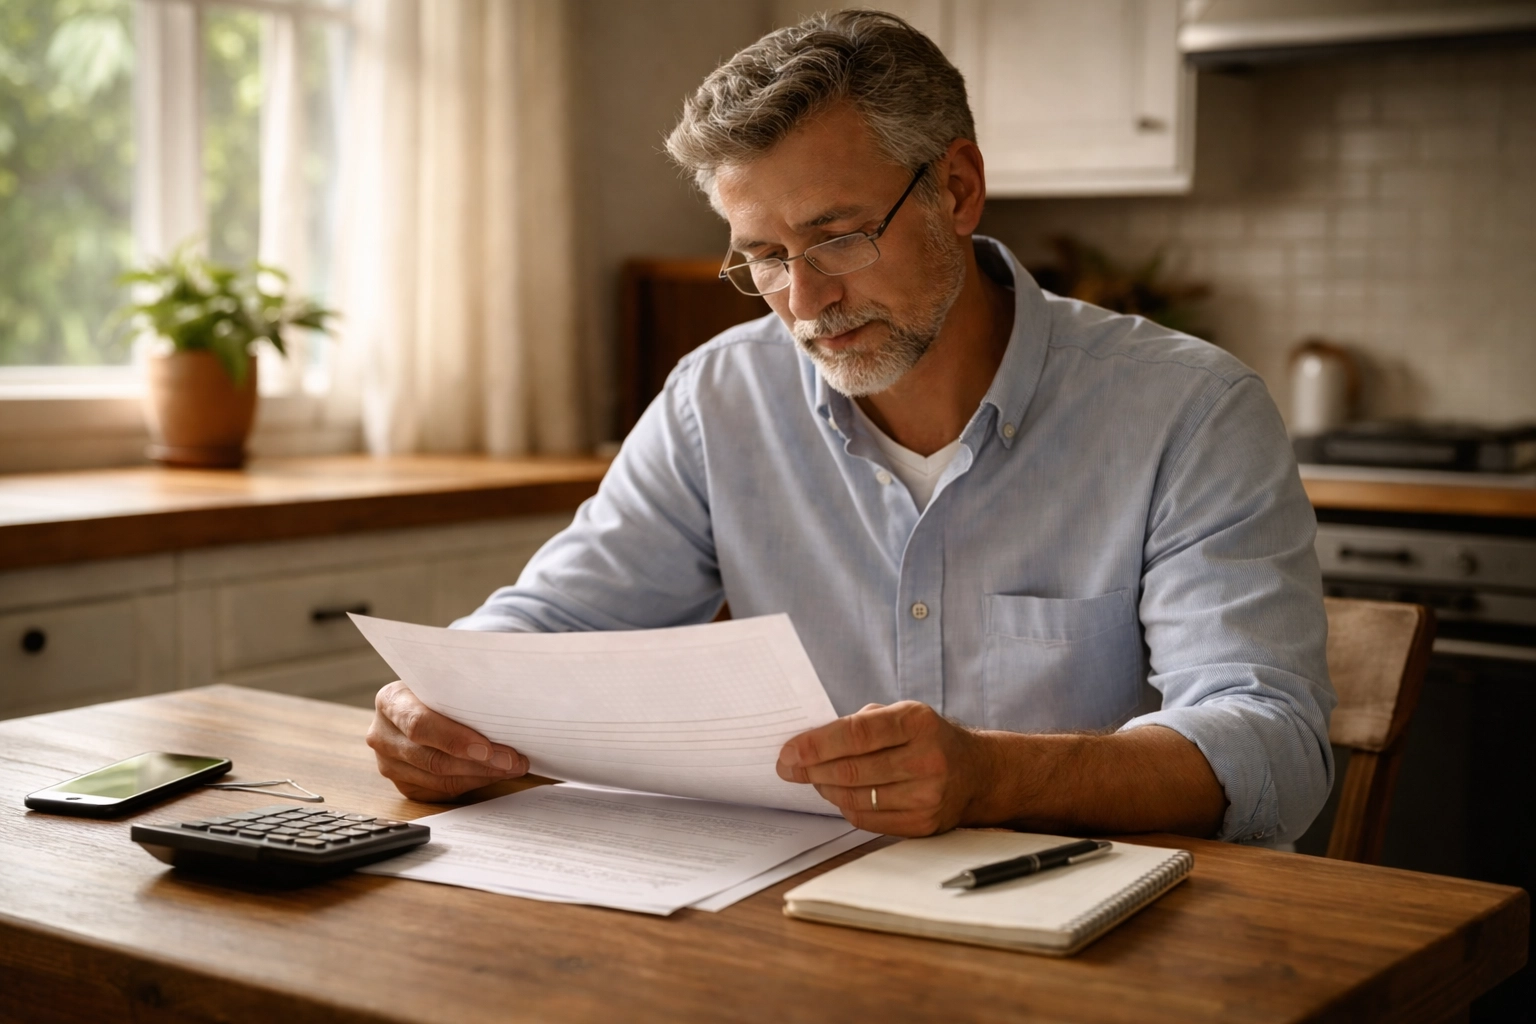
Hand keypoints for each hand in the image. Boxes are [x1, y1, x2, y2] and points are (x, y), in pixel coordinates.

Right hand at [367, 680, 528, 800]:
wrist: (415, 702)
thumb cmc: (435, 690)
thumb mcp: (441, 682)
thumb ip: (460, 694)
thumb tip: (505, 712)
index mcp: (390, 701)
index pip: (420, 724)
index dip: (455, 739)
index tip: (487, 748)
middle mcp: (382, 734)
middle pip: (432, 758)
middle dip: (479, 763)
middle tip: (513, 761)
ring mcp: (388, 763)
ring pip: (438, 780)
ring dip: (480, 776)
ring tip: (511, 768)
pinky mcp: (402, 784)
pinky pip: (439, 792)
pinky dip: (471, 784)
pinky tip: (492, 774)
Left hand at [775, 701, 991, 835]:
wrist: (976, 773)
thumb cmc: (928, 738)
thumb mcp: (903, 714)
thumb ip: (860, 723)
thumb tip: (808, 743)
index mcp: (917, 722)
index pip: (857, 733)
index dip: (816, 744)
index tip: (788, 752)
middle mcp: (926, 759)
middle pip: (852, 770)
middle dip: (811, 770)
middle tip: (788, 768)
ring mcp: (927, 795)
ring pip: (856, 798)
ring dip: (826, 789)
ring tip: (814, 779)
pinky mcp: (924, 824)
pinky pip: (867, 820)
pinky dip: (845, 807)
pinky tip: (839, 794)